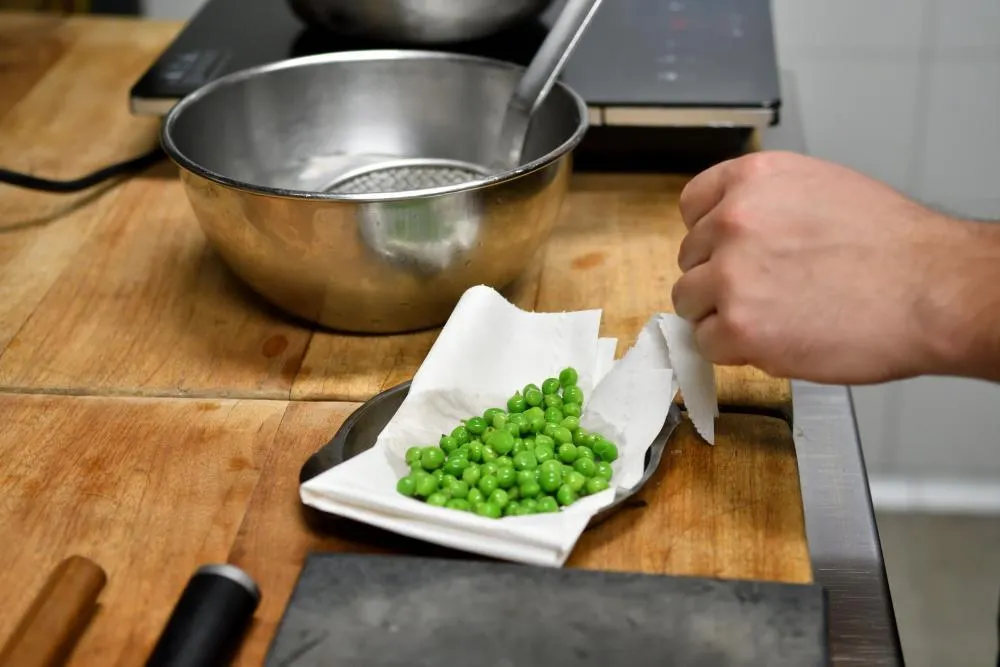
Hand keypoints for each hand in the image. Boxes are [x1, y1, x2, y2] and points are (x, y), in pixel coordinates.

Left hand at [671, 151, 991, 383]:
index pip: (692, 206)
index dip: (708, 235)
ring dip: (721, 314)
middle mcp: (733, 220)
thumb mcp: (821, 189)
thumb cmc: (893, 246)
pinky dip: (733, 349)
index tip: (724, 251)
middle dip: (720, 278)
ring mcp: (732, 275)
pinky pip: (707, 343)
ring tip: (772, 317)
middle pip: (691, 259)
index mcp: (752, 180)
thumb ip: (767, 204)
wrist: (931, 290)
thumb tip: (735, 230)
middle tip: (764, 291)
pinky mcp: (739, 327)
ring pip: (691, 302)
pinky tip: (774, 339)